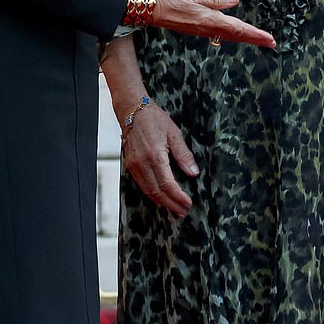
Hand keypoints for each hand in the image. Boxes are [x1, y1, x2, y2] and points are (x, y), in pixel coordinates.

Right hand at [122, 102, 197, 216]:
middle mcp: (142, 163)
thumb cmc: (154, 119)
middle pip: (157, 192)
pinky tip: (161, 197)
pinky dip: (152, 194)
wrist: (132, 111)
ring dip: (161, 202)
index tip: (188, 203)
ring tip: (174, 208)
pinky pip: (141, 185)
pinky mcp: (130, 165)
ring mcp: (134, 165)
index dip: (178, 196)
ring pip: (147, 191)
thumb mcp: (174, 134)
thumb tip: (193, 173)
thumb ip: (184, 155)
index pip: (168, 184)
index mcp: (155, 155)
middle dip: (171, 204)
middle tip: (183, 212)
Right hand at [152, 0, 275, 48]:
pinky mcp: (198, 28)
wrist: (153, 9)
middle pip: (237, 35)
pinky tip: (235, 33)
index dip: (256, 34)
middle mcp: (209, 28)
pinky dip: (232, 34)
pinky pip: (220, 34)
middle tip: (271, 43)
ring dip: (245, 37)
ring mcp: (203, 30)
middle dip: (255, 39)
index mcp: (211, 20)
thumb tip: (236, 0)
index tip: (270, 40)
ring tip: (258, 38)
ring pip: (229, 36)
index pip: (239, 28)